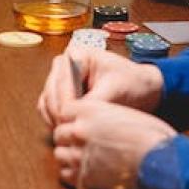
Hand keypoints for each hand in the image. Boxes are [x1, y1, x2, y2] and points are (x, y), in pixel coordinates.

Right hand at [36, 48, 163, 125]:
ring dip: (54, 119)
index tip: (72, 124)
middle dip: (59, 114)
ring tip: (69, 134)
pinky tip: (68, 131)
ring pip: (46, 102)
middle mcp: (63, 64)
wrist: (142, 88)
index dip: (66, 106)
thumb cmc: (132, 83)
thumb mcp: (115, 91)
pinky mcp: (60, 94)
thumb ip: (93, 102)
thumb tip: (76, 116)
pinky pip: (49, 109)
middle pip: (51, 93)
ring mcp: (59, 79)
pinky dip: (55, 120)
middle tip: (69, 133)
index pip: (63, 84)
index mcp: (76, 54)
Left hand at [48, 100, 175, 186]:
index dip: (71, 118)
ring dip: (69, 156)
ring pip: (59, 154)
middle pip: (59, 133)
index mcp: (90, 110)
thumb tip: (90, 122)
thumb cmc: (152, 137)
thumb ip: (102, 115)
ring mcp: (79, 155)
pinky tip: (86, 171)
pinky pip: (65, 173)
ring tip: (85, 158)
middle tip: (81, 143)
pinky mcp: (82, 177)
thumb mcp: (125, 114)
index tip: (78, 123)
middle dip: (68, 138)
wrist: (163, 163)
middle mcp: (80, 130)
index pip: (64, 110)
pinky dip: (72, 172)